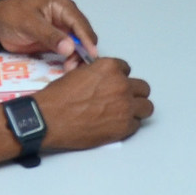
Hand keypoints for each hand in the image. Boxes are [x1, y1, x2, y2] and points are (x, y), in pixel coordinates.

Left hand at [0, 0, 98, 59]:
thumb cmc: (11, 17)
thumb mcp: (29, 24)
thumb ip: (50, 36)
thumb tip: (70, 48)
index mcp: (62, 5)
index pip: (79, 23)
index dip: (86, 39)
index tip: (91, 55)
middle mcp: (67, 16)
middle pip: (83, 34)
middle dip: (83, 50)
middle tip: (75, 66)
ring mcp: (64, 29)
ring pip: (79, 44)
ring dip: (78, 57)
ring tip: (70, 68)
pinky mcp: (59, 40)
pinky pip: (70, 50)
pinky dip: (71, 59)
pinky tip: (68, 67)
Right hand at [33, 56, 152, 150]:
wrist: (48, 119)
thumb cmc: (58, 98)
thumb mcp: (79, 74)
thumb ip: (98, 75)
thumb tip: (104, 81)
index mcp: (110, 68)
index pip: (126, 69)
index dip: (119, 78)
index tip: (113, 85)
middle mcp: (122, 85)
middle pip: (142, 88)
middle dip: (133, 94)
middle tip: (122, 101)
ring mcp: (125, 106)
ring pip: (146, 107)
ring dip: (136, 110)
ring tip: (124, 114)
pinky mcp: (124, 126)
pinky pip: (137, 124)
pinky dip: (128, 126)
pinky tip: (115, 125)